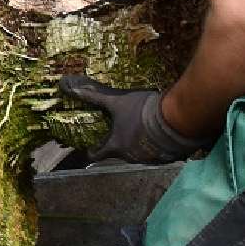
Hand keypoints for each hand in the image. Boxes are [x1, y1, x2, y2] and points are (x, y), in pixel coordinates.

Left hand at [60, 74, 210, 164]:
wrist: (177, 120)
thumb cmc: (142, 112)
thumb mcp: (116, 101)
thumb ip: (93, 96)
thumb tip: (67, 86)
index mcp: (115, 146)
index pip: (96, 154)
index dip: (92, 149)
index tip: (90, 146)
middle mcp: (130, 157)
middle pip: (118, 153)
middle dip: (117, 144)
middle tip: (118, 131)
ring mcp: (148, 159)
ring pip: (137, 153)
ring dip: (136, 144)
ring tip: (139, 131)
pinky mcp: (165, 158)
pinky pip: (155, 153)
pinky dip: (153, 145)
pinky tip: (158, 134)